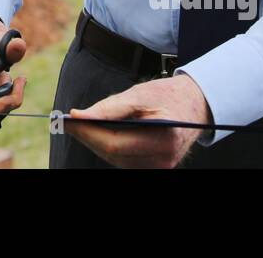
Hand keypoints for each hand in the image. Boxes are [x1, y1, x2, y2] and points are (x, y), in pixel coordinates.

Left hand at [63, 72, 211, 167]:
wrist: (195, 105)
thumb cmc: (167, 95)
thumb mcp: (139, 94)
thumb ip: (109, 108)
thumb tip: (78, 116)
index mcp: (163, 137)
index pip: (114, 143)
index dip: (88, 133)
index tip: (68, 120)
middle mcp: (163, 159)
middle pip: (113, 154)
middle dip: (88, 137)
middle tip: (68, 122)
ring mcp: (160, 167)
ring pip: (116, 160)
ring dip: (96, 143)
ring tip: (80, 126)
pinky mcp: (156, 167)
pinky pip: (124, 161)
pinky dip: (109, 148)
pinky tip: (98, 134)